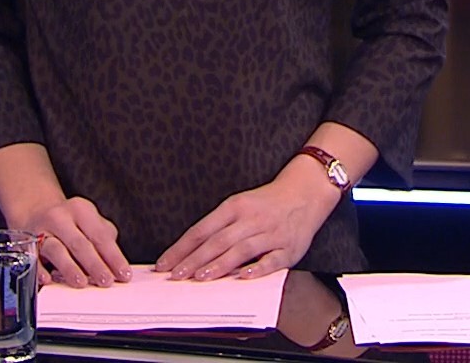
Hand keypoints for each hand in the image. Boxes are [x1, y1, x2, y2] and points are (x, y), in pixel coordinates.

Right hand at [12, 196, 131, 288]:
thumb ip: (103, 238)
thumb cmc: (68, 222)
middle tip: (106, 280)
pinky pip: (33, 259)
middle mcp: (60, 217)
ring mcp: (41, 230)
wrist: (34, 210)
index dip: (113, 256)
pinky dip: (39, 270)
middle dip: (94, 264)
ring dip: (69, 267)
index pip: (100, 235)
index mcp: (81, 210)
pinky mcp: (26, 244)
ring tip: (81, 282)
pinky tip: (47, 280)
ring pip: (56, 249)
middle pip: (80, 243)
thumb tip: (116, 264)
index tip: (123, 273)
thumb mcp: (88, 221)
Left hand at [154, 162, 340, 282]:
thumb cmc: (267, 203)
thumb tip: (190, 252)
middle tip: (177, 275)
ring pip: (241, 249)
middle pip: (218, 241)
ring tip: (201, 277)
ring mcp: (270, 233)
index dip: (182, 248)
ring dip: (220, 264)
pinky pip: (272, 260)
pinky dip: (258, 268)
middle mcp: (251, 219)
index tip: (165, 264)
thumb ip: (219, 227)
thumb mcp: (239, 205)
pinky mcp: (289, 248)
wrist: (305, 192)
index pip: (202, 230)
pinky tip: (244, 277)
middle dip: (194, 259)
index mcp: (234, 207)